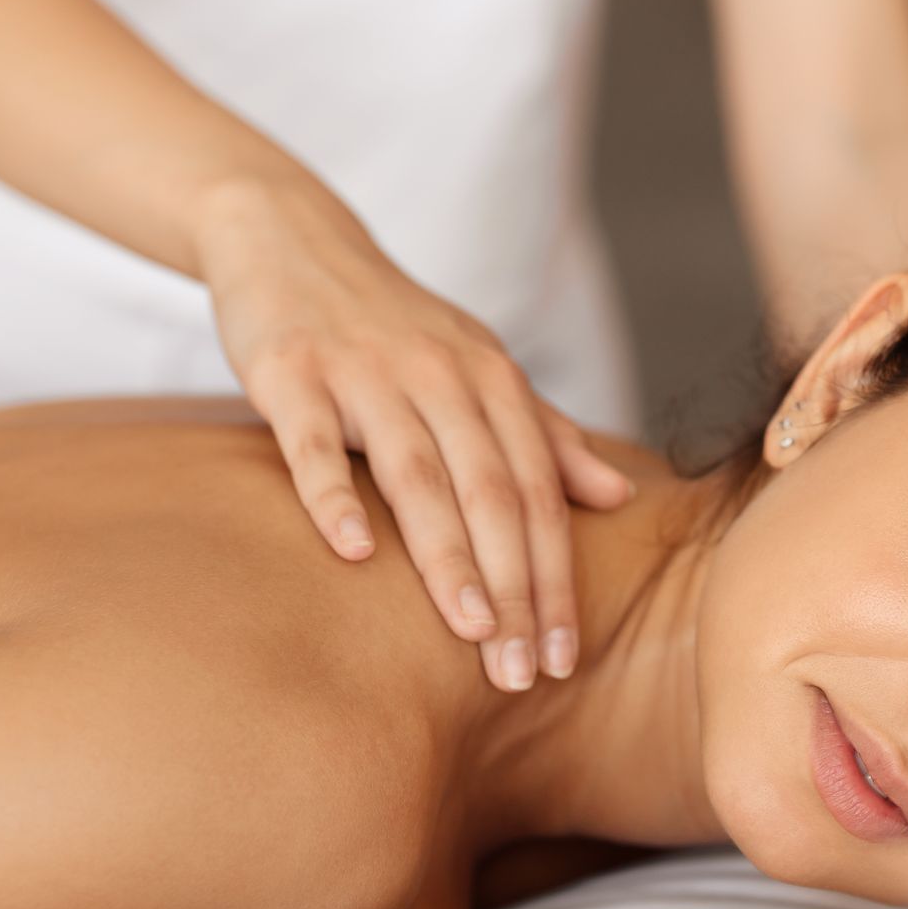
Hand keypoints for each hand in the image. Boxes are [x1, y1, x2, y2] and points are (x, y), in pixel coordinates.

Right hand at [192, 180, 635, 691]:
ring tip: (473, 632)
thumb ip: (546, 434)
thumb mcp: (479, 367)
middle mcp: (441, 376)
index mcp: (492, 383)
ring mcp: (365, 372)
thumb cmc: (394, 324)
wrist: (290, 236)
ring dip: (449, 557)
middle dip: (516, 589)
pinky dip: (335, 495)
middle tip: (523, 672)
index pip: (539, 496)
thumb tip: (618, 495)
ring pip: (419, 475)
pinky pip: (315, 442)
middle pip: (492, 495)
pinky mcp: (293, 371)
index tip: (566, 656)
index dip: (557, 578)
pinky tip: (355, 553)